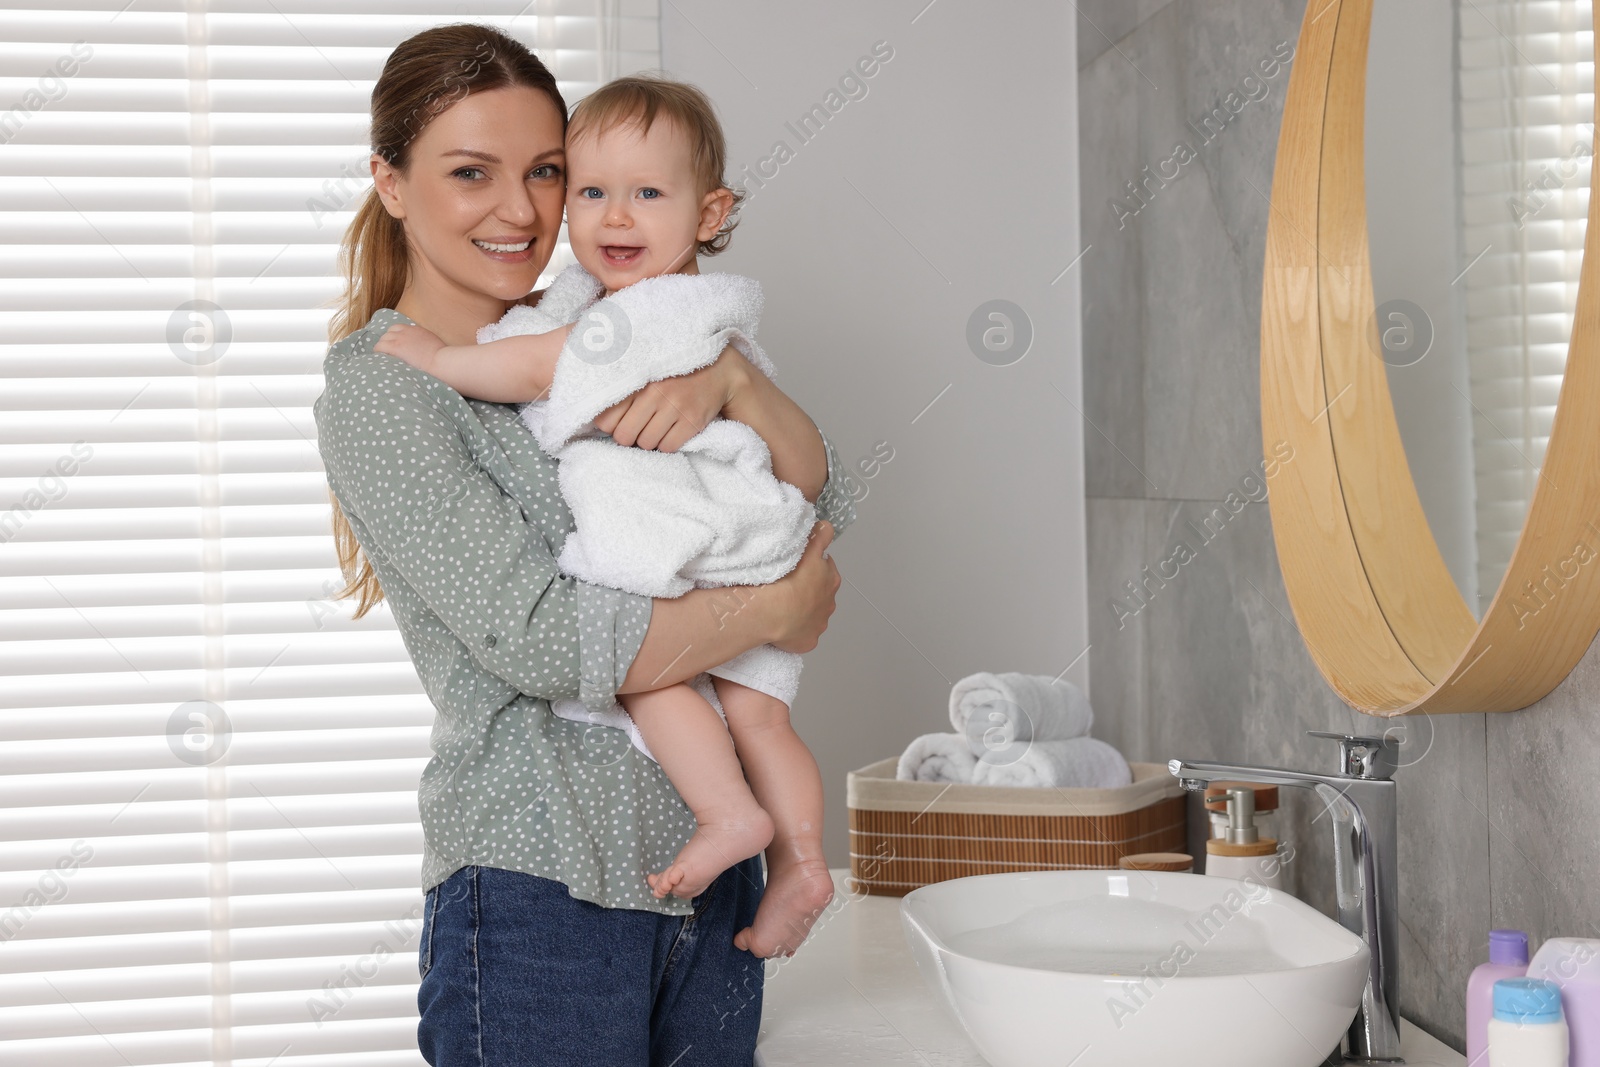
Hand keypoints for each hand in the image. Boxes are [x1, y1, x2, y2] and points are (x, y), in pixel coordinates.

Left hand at [375, 323, 445, 374]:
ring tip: (383, 357)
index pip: (399, 328)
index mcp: (417, 330)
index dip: (395, 337)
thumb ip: (426, 343)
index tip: (396, 345)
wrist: (441, 361)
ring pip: (383, 338)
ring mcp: (400, 338)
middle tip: (388, 353)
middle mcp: (407, 331)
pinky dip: (378, 352)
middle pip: (389, 332)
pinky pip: (379, 346)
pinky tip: (379, 359)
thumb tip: (425, 350)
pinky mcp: (395, 347)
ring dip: (382, 347)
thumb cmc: (442, 358)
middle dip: (388, 341)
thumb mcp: (434, 344)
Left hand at [593, 342, 750, 450]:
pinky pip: (668, 447)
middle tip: (637, 429)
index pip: (606, 418)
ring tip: (656, 427)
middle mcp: (655, 393)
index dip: (610, 425)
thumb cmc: (674, 373)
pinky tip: (671, 431)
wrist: (718, 370)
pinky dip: (667, 444)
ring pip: (646, 444)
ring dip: (649, 441)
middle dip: (628, 437)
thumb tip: (597, 421)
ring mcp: (675, 407)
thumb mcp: (646, 371)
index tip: (618, 421)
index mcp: (638, 380)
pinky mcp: (693, 420)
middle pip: (624, 436)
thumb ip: (623, 389)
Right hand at [767, 521, 839, 653]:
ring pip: (812, 614)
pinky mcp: (809, 640)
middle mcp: (829, 603)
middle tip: (789, 586)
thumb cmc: (788, 580)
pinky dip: (795, 630)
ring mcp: (820, 624)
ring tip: (783, 606)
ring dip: (802, 610)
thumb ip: (820, 536)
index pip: (826, 568)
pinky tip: (782, 625)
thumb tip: (827, 526)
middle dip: (809, 590)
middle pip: (821, 592)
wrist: (775, 612)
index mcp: (830, 579)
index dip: (813, 566)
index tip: (800, 566)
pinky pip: (803, 634)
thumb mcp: (807, 550)